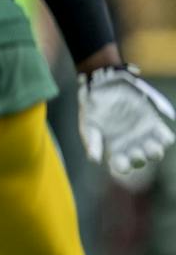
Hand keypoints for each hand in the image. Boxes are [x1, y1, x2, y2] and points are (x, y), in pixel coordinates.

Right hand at [80, 65, 174, 179]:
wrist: (103, 86)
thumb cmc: (92, 108)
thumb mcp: (88, 125)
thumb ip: (92, 142)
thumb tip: (95, 160)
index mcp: (114, 150)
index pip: (121, 166)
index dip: (122, 167)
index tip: (120, 160)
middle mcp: (130, 146)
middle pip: (140, 161)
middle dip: (139, 159)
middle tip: (135, 152)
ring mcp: (143, 136)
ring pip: (155, 153)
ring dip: (155, 152)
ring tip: (150, 145)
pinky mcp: (154, 124)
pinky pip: (166, 138)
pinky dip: (165, 139)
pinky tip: (158, 134)